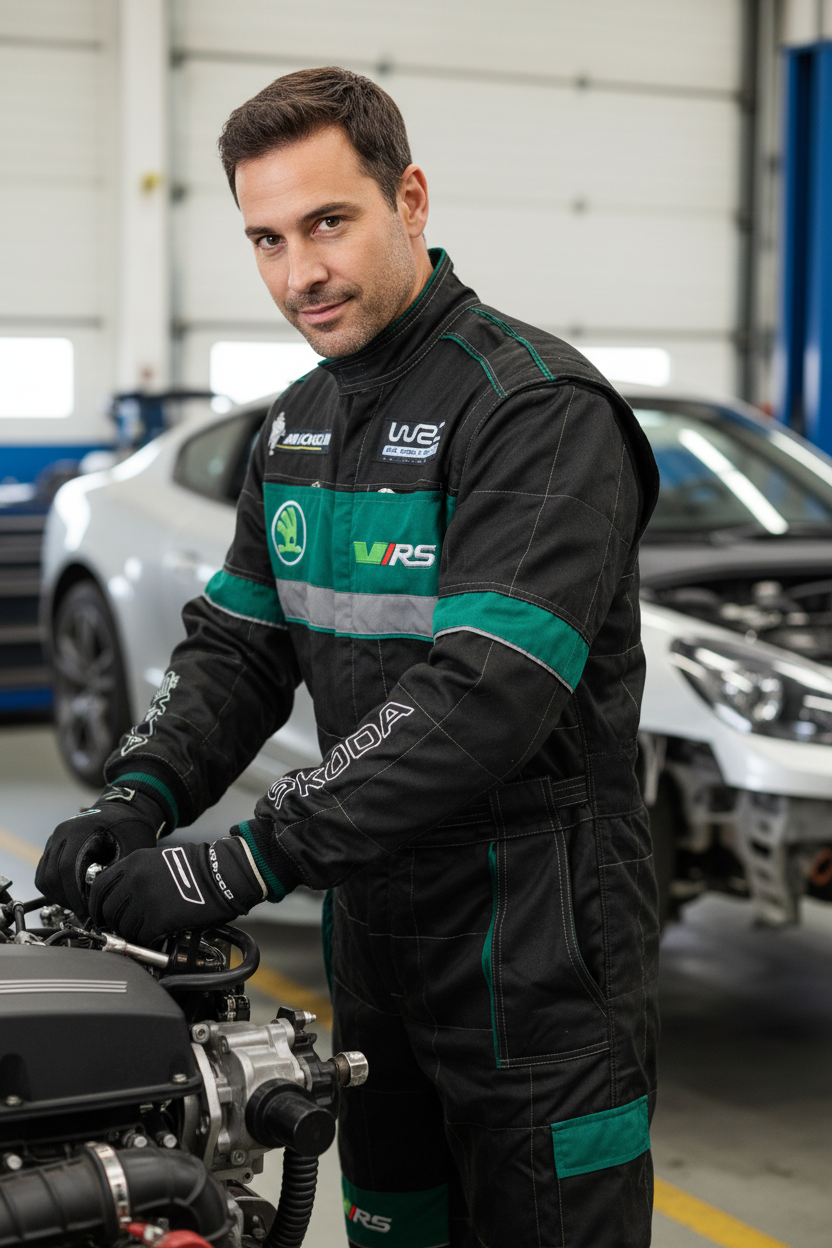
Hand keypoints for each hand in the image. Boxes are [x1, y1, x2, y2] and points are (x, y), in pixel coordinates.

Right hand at [36, 785, 166, 917]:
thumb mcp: (132, 847)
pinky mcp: (53, 848)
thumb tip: (104, 901)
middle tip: (84, 914)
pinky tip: (72, 897)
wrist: (124, 809)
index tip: (87, 912)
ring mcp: (55, 840)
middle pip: (51, 876)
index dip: (75, 894)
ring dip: (59, 897)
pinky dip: (54, 889)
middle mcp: (61, 833)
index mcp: (78, 830)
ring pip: (44, 878)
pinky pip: (44, 874)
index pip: (66, 868)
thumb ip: (117, 871)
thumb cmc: (131, 827)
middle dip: (67, 900)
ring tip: (79, 907)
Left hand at [88, 837, 265, 943]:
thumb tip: (121, 896)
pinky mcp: (158, 920)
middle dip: (113, 923)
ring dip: (131, 934)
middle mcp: (134, 881)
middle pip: (108, 911)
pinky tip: (157, 937)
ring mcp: (145, 901)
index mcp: (133, 863)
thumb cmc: (198, 868)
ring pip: (123, 927)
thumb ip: (136, 875)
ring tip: (144, 933)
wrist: (222, 875)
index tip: (100, 915)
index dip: (96, 906)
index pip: (98, 889)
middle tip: (122, 929)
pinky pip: (141, 937)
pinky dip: (146, 941)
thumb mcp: (159, 860)